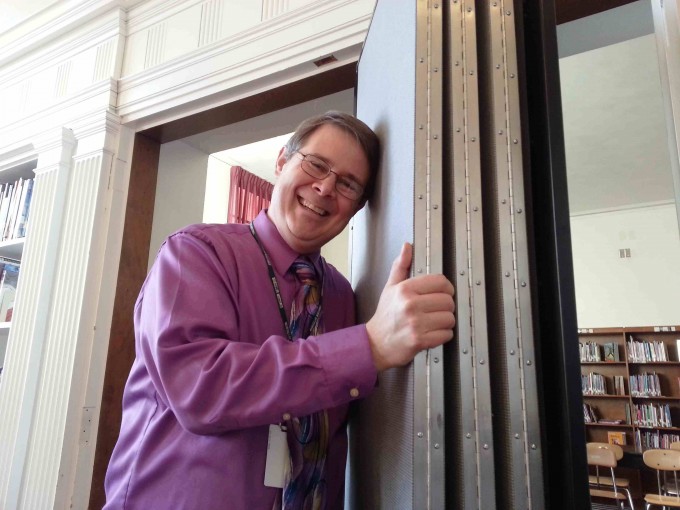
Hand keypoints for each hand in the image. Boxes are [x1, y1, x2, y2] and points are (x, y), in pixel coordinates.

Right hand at [366, 243, 455, 371]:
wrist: (375, 344)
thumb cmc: (385, 316)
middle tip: (436, 311)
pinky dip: (442, 335)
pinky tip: (432, 333)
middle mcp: (410, 305)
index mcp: (405, 289)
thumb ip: (400, 266)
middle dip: (446, 307)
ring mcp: (415, 323)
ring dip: (445, 322)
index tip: (443, 294)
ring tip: (433, 323)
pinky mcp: (420, 340)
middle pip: (448, 301)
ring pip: (449, 318)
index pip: (441, 282)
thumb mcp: (390, 288)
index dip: (446, 288)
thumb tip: (407, 246)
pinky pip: (446, 334)